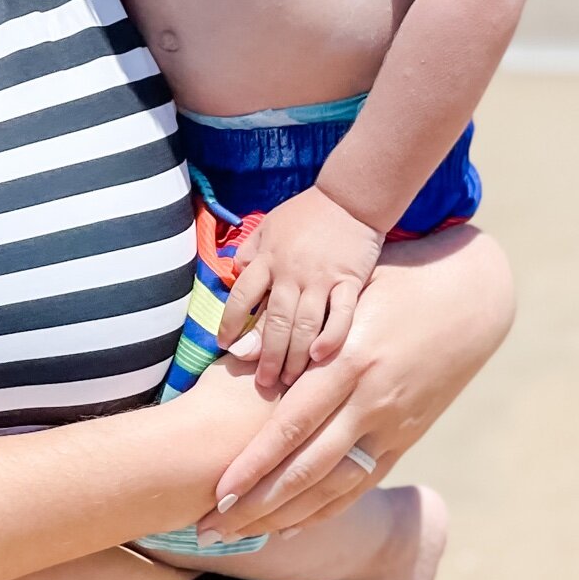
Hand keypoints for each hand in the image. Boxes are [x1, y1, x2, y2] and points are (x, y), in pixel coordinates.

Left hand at [208, 227, 514, 536]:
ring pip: (334, 486)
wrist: (472, 299)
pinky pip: (361, 484)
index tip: (217, 491)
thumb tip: (237, 351)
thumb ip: (296, 329)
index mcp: (351, 360)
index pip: (294, 424)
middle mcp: (372, 401)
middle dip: (257, 503)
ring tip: (235, 536)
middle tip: (209, 528)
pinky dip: (324, 511)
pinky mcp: (407, 438)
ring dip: (283, 516)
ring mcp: (393, 425)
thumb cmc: (395, 283)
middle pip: (308, 467)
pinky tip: (288, 529)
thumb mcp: (347, 294)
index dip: (255, 463)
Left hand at [218, 184, 384, 391]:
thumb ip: (250, 251)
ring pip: (304, 324)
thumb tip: (232, 274)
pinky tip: (321, 357)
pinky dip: (331, 336)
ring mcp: (321, 278)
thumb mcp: (269, 225)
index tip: (227, 346)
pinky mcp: (350, 280)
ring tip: (290, 380)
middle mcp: (291, 272)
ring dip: (295, 355)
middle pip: (274, 320)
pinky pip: (341, 314)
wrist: (351, 197)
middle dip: (267, 355)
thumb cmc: (308, 212)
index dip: (231, 323)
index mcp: (268, 259)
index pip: (241, 296)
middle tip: (263, 382)